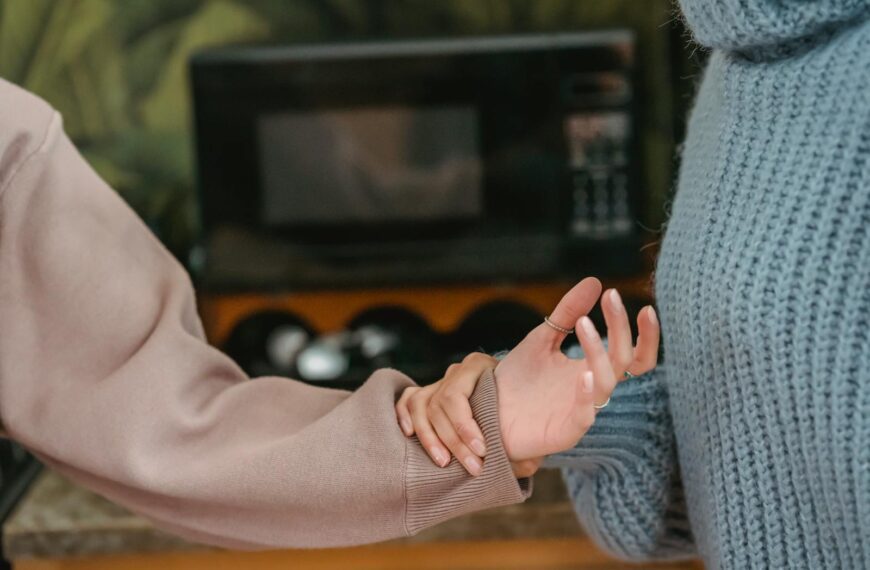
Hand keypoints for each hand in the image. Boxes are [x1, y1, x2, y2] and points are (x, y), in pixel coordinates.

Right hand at [395, 353, 541, 476]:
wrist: (517, 403)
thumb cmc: (522, 415)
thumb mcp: (527, 420)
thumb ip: (524, 439)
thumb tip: (523, 464)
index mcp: (479, 366)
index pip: (456, 396)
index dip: (464, 427)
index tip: (482, 451)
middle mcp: (456, 371)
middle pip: (439, 404)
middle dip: (453, 441)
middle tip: (472, 467)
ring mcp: (439, 382)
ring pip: (420, 405)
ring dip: (429, 437)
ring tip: (443, 462)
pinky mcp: (427, 395)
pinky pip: (407, 400)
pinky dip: (404, 416)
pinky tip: (410, 435)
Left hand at [396, 277, 659, 472]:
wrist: (488, 411)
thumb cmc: (518, 379)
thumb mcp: (543, 337)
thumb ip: (568, 312)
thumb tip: (595, 281)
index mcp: (592, 369)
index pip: (631, 354)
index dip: (645, 335)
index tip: (644, 306)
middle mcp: (593, 389)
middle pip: (624, 360)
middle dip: (620, 329)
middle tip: (612, 299)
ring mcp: (583, 410)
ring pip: (606, 382)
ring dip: (598, 352)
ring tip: (584, 324)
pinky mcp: (566, 431)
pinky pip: (586, 415)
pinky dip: (587, 395)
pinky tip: (584, 375)